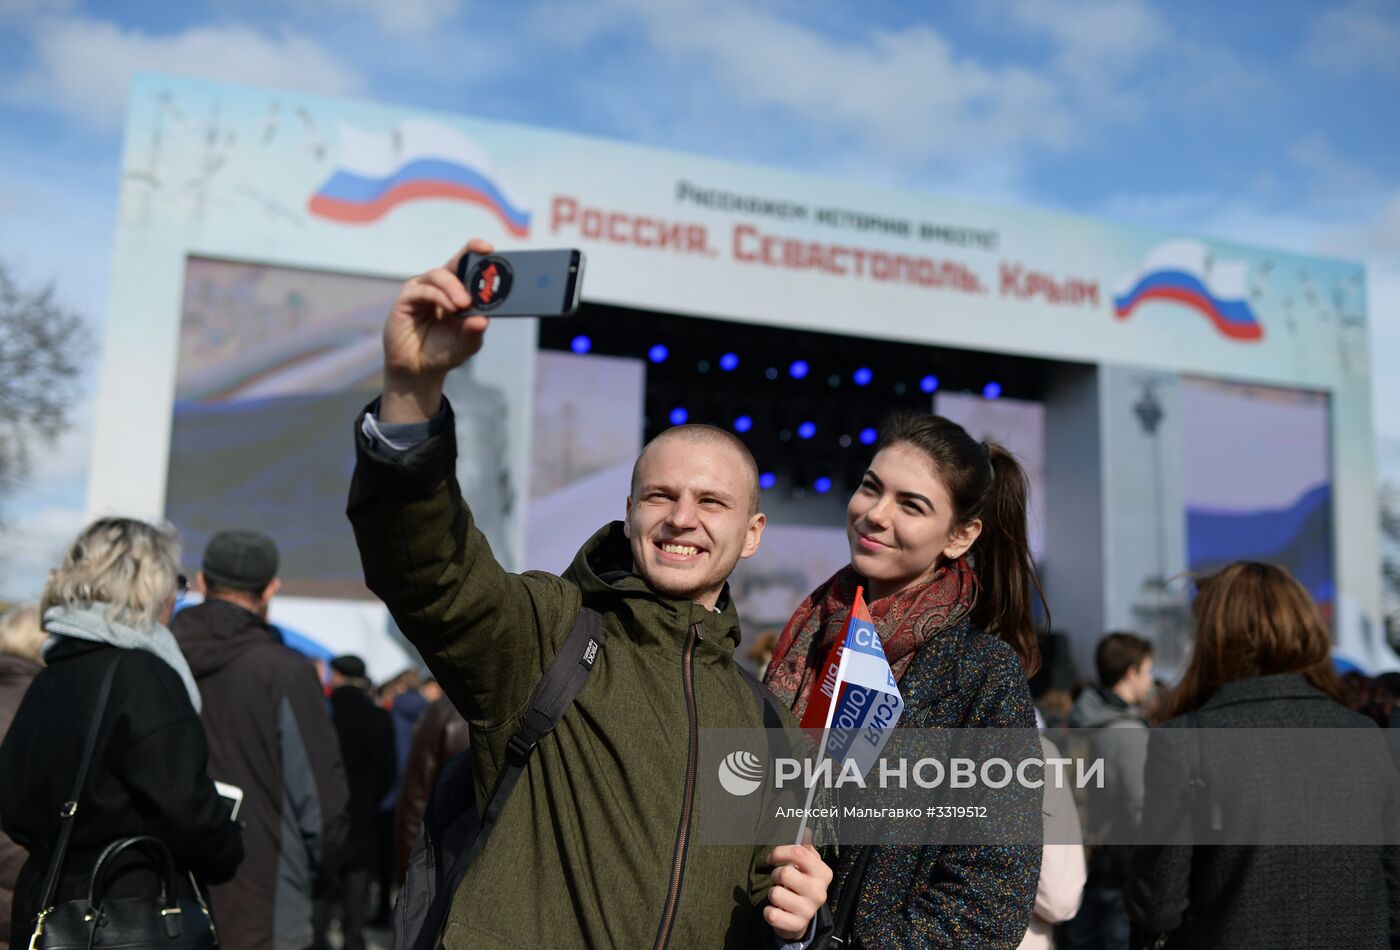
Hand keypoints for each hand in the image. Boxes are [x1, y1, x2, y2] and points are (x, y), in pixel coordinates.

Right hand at [380, 238, 491, 422]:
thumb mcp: (466, 344)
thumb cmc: (444, 351)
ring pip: (439, 275)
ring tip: (464, 303)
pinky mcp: (407, 300)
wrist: (419, 370)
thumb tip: (484, 320)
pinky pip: (423, 290)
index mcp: (459, 290)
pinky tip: (451, 307)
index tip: (490, 249)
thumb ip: (474, 332)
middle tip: (485, 266)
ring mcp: (423, 290)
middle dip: (469, 258)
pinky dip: (439, 296)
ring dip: (454, 286)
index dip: (477, 252)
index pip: (468, 265)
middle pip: (455, 262)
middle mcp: (441, 286)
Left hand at [764, 831, 831, 940]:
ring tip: (782, 896)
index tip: (771, 857)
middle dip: (776, 875)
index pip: (799, 853)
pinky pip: (771, 914)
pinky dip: (769, 912)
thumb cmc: (802, 884)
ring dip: (772, 894)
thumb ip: (805, 848)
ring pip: (775, 893)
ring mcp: (809, 911)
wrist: (802, 918)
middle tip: (780, 880)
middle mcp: (819, 892)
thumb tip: (805, 830)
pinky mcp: (796, 926)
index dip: (779, 852)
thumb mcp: (808, 866)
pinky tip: (777, 911)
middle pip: (785, 873)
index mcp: (823, 873)